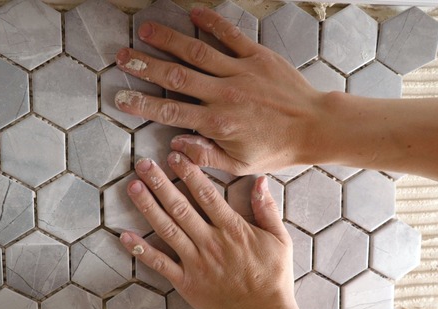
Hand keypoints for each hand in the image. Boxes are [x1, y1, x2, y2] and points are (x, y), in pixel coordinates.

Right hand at [114, 7, 328, 174]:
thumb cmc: (278, 149)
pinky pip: (231, 35)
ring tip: (145, 30)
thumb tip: (174, 148)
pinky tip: (192, 13)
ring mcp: (241, 72)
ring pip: (197, 52)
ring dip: (168, 40)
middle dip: (146, 66)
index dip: (142, 104)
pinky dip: (211, 22)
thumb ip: (206, 156)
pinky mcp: (258, 56)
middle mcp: (225, 94)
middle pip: (176, 77)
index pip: (171, 112)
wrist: (316, 127)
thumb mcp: (240, 165)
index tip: (121, 97)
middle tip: (122, 57)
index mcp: (218, 123)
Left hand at [118, 146, 297, 308]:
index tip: (175, 156)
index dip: (189, 173)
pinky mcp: (186, 282)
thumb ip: (267, 209)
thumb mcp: (279, 239)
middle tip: (143, 164)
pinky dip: (141, 250)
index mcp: (232, 229)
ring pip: (167, 229)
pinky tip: (125, 236)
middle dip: (161, 183)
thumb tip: (260, 180)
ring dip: (148, 207)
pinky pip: (160, 264)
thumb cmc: (273, 278)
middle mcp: (210, 242)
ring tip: (133, 187)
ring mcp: (196, 262)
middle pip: (181, 207)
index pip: (206, 195)